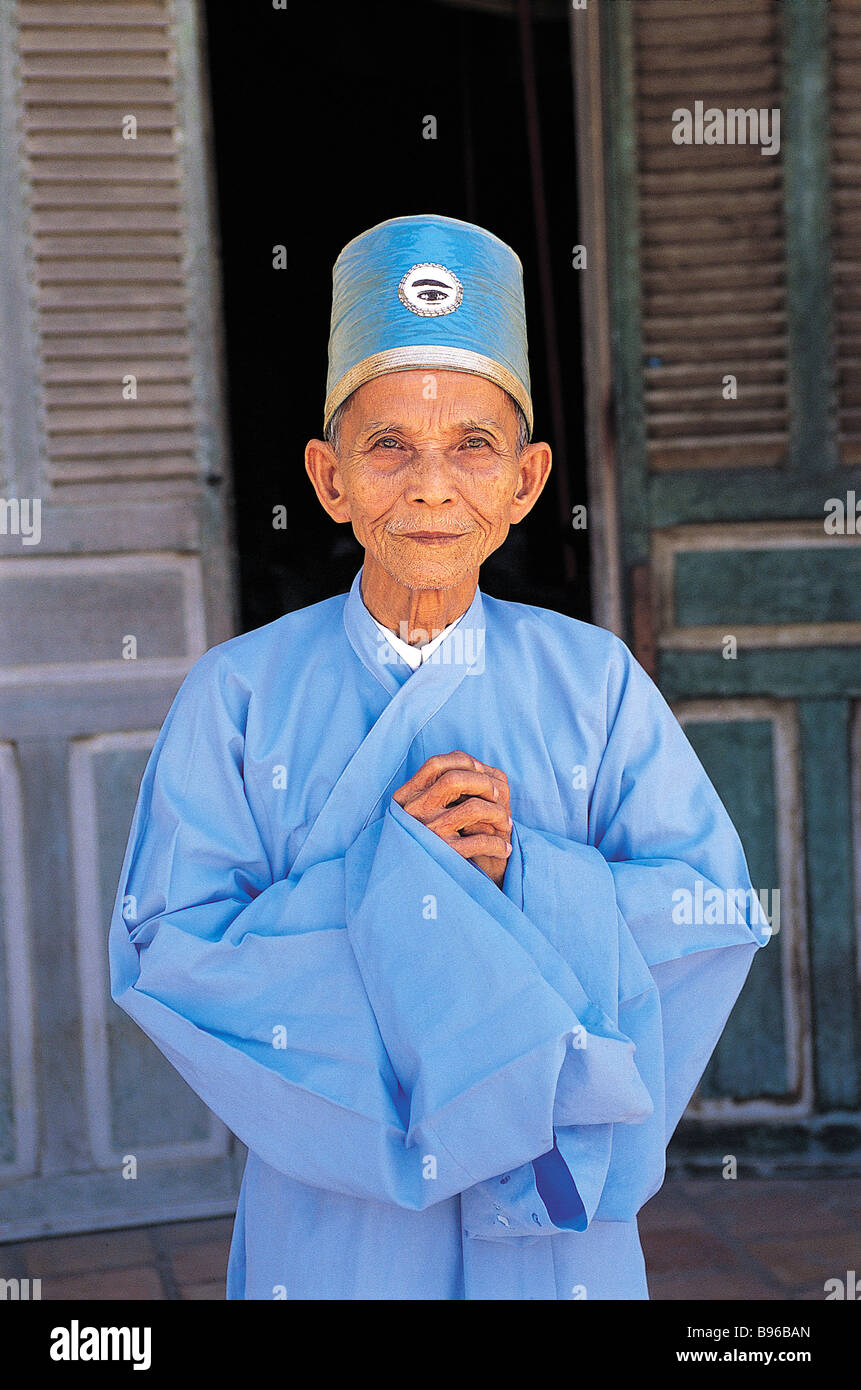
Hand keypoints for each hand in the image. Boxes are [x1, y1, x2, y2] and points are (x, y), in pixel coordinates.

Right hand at [392, 751, 512, 887]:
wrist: (413, 888)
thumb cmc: (425, 841)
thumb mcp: (420, 811)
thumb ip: (439, 788)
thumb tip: (475, 765)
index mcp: (406, 798)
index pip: (435, 764)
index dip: (462, 762)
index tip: (479, 770)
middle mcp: (414, 813)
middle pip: (455, 779)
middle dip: (483, 783)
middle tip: (496, 797)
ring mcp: (428, 833)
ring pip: (474, 807)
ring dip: (498, 814)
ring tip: (505, 825)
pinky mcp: (443, 855)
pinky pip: (481, 842)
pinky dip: (499, 845)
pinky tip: (504, 850)